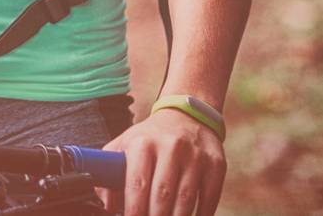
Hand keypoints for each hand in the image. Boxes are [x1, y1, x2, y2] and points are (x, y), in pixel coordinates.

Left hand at [99, 109, 226, 215]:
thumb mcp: (125, 144)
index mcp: (143, 143)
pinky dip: (201, 214)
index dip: (134, 208)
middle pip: (162, 195)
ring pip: (186, 199)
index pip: (138, 183)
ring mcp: (196, 156)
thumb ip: (110, 173)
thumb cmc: (150, 137)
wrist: (187, 116)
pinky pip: (209, 198)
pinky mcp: (216, 164)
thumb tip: (107, 206)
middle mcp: (171, 147)